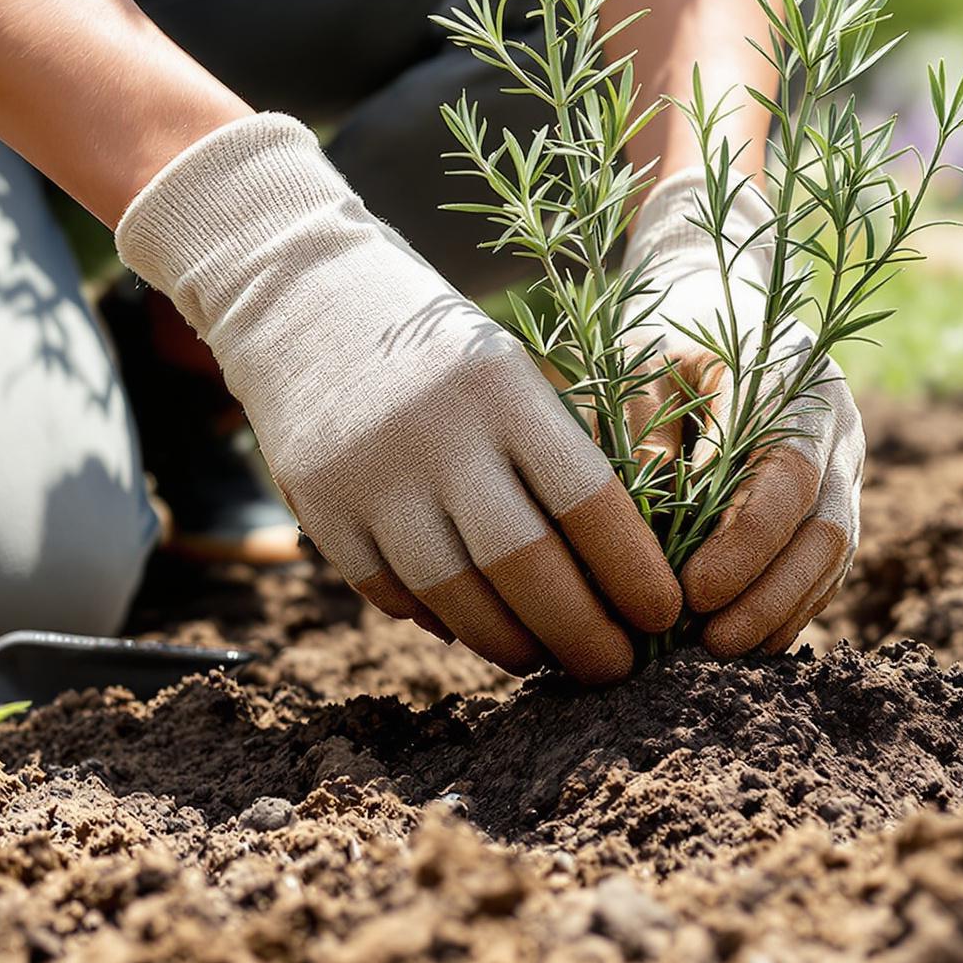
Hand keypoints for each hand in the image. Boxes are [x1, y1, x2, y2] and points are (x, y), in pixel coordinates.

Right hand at [117, 115, 680, 681]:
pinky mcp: (319, 507)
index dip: (633, 572)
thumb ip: (553, 454)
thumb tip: (619, 569)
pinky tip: (473, 628)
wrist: (298, 296)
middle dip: (583, 633)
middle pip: (525, 565)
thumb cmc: (436, 345)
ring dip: (513, 644)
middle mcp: (435, 431)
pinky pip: (392, 594)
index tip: (664, 616)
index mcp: (501, 386)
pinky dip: (441, 623)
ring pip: (456, 597)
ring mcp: (369, 474)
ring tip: (547, 655)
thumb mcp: (506, 369)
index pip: (588, 500)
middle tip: (617, 667)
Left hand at [622, 169, 862, 656]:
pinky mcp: (831, 495)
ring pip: (833, 555)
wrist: (716, 287)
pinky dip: (787, 606)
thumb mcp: (643, 355)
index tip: (692, 592)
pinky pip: (824, 564)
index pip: (787, 479)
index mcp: (796, 383)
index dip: (746, 544)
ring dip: (780, 612)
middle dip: (768, 596)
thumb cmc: (666, 322)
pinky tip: (740, 641)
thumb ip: (646, 430)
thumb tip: (651, 527)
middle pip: (825, 531)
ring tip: (717, 654)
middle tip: (706, 643)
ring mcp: (843, 464)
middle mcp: (836, 426)